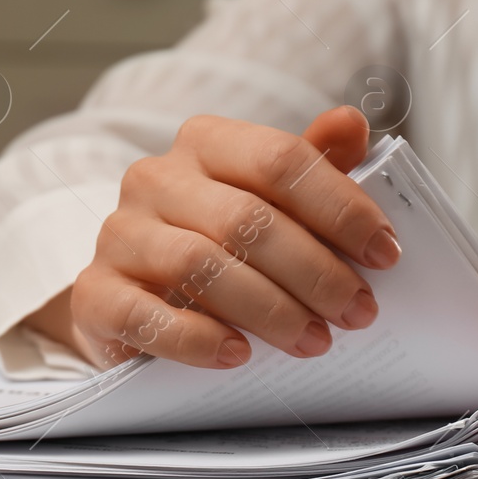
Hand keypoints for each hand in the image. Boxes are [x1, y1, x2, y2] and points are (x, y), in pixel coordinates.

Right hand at [31, 106, 400, 369]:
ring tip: (313, 342)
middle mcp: (155, 178)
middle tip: (357, 313)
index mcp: (206, 142)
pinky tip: (237, 356)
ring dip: (268, 309)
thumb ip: (311, 166)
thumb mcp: (269, 203)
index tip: (385, 254)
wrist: (133, 298)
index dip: (340, 207)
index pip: (280, 160)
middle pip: (246, 218)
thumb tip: (352, 122)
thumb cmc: (219, 245)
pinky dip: (196, 339)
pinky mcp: (93, 293)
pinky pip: (142, 314)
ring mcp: (118, 234)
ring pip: (198, 264)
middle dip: (314, 271)